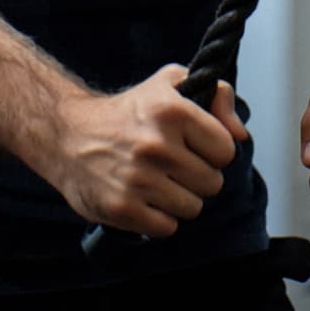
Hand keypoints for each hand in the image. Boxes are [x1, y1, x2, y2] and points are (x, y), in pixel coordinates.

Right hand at [48, 64, 248, 237]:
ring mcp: (139, 179)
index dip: (213, 150)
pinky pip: (168, 227)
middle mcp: (157, 144)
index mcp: (172, 110)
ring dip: (179, 199)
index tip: (194, 145)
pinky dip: (159, 218)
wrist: (68, 134)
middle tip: (172, 164)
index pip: (226, 150)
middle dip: (196, 176)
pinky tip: (143, 197)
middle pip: (212, 183)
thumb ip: (218, 95)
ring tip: (157, 181)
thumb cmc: (128, 111)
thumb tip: (241, 133)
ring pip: (193, 208)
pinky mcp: (123, 209)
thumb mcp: (171, 83)